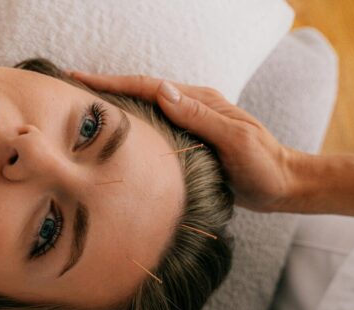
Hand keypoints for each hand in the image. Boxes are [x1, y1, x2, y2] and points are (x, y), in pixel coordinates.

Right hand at [70, 71, 311, 212]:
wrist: (284, 186)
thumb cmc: (264, 167)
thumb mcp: (235, 141)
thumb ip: (200, 117)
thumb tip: (162, 90)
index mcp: (199, 102)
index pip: (148, 86)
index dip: (111, 82)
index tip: (78, 79)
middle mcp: (191, 108)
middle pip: (140, 92)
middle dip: (105, 89)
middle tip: (68, 90)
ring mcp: (190, 124)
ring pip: (144, 110)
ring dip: (114, 107)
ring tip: (81, 110)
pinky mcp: (189, 143)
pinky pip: (152, 129)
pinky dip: (129, 127)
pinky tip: (113, 137)